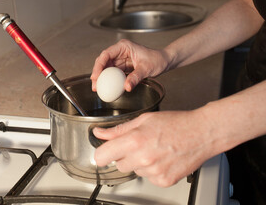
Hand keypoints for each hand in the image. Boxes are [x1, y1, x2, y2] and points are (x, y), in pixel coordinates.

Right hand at [90, 39, 170, 91]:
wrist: (163, 62)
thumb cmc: (157, 60)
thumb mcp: (147, 69)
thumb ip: (136, 77)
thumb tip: (126, 87)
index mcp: (124, 46)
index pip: (106, 54)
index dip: (99, 65)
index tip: (96, 76)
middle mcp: (120, 51)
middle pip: (103, 61)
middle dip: (97, 73)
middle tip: (95, 85)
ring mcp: (120, 59)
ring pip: (105, 68)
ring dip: (101, 78)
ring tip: (97, 88)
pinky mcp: (122, 66)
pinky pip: (112, 73)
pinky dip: (108, 80)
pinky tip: (105, 87)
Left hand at [93, 110, 214, 186]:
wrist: (202, 133)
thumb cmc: (176, 123)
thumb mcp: (143, 120)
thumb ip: (118, 129)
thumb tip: (99, 133)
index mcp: (134, 141)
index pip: (102, 156)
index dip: (102, 153)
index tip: (105, 151)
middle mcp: (143, 159)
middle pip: (118, 164)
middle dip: (124, 155)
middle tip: (139, 144)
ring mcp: (154, 172)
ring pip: (134, 171)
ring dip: (139, 162)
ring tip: (154, 149)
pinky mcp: (164, 181)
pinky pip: (148, 177)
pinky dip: (152, 170)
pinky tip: (162, 158)